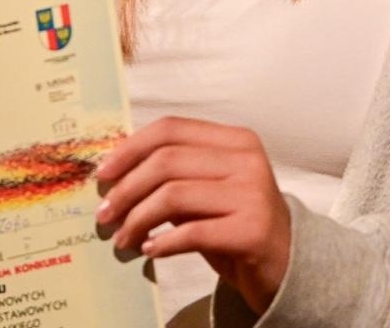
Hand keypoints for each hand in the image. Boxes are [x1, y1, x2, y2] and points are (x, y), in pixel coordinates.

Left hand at [95, 117, 290, 313]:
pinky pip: (191, 233)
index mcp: (236, 140)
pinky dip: (162, 243)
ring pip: (173, 196)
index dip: (130, 149)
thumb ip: (176, 173)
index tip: (103, 174)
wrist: (286, 259)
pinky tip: (150, 250)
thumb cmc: (236, 220)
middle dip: (126, 189)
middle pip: (167, 161)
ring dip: (137, 219)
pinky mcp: (251, 231)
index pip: (172, 129)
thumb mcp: (209, 188)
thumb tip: (116, 171)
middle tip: (105, 214)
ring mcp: (252, 194)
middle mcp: (247, 160)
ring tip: (123, 239)